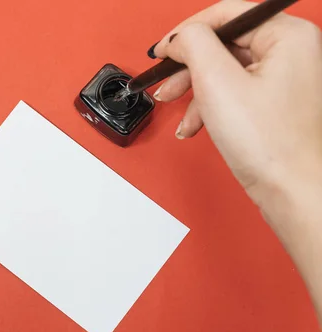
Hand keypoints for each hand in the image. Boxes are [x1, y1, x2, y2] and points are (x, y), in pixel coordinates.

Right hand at [151, 0, 321, 208]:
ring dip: (194, 90)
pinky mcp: (274, 103)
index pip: (226, 14)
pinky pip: (233, 92)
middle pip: (224, 44)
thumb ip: (193, 45)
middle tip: (165, 83)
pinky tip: (195, 125)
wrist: (292, 190)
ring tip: (176, 110)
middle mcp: (290, 52)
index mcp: (287, 35)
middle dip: (188, 67)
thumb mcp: (217, 82)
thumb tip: (180, 37)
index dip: (187, 31)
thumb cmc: (269, 144)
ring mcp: (284, 78)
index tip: (163, 50)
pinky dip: (209, 106)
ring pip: (224, 70)